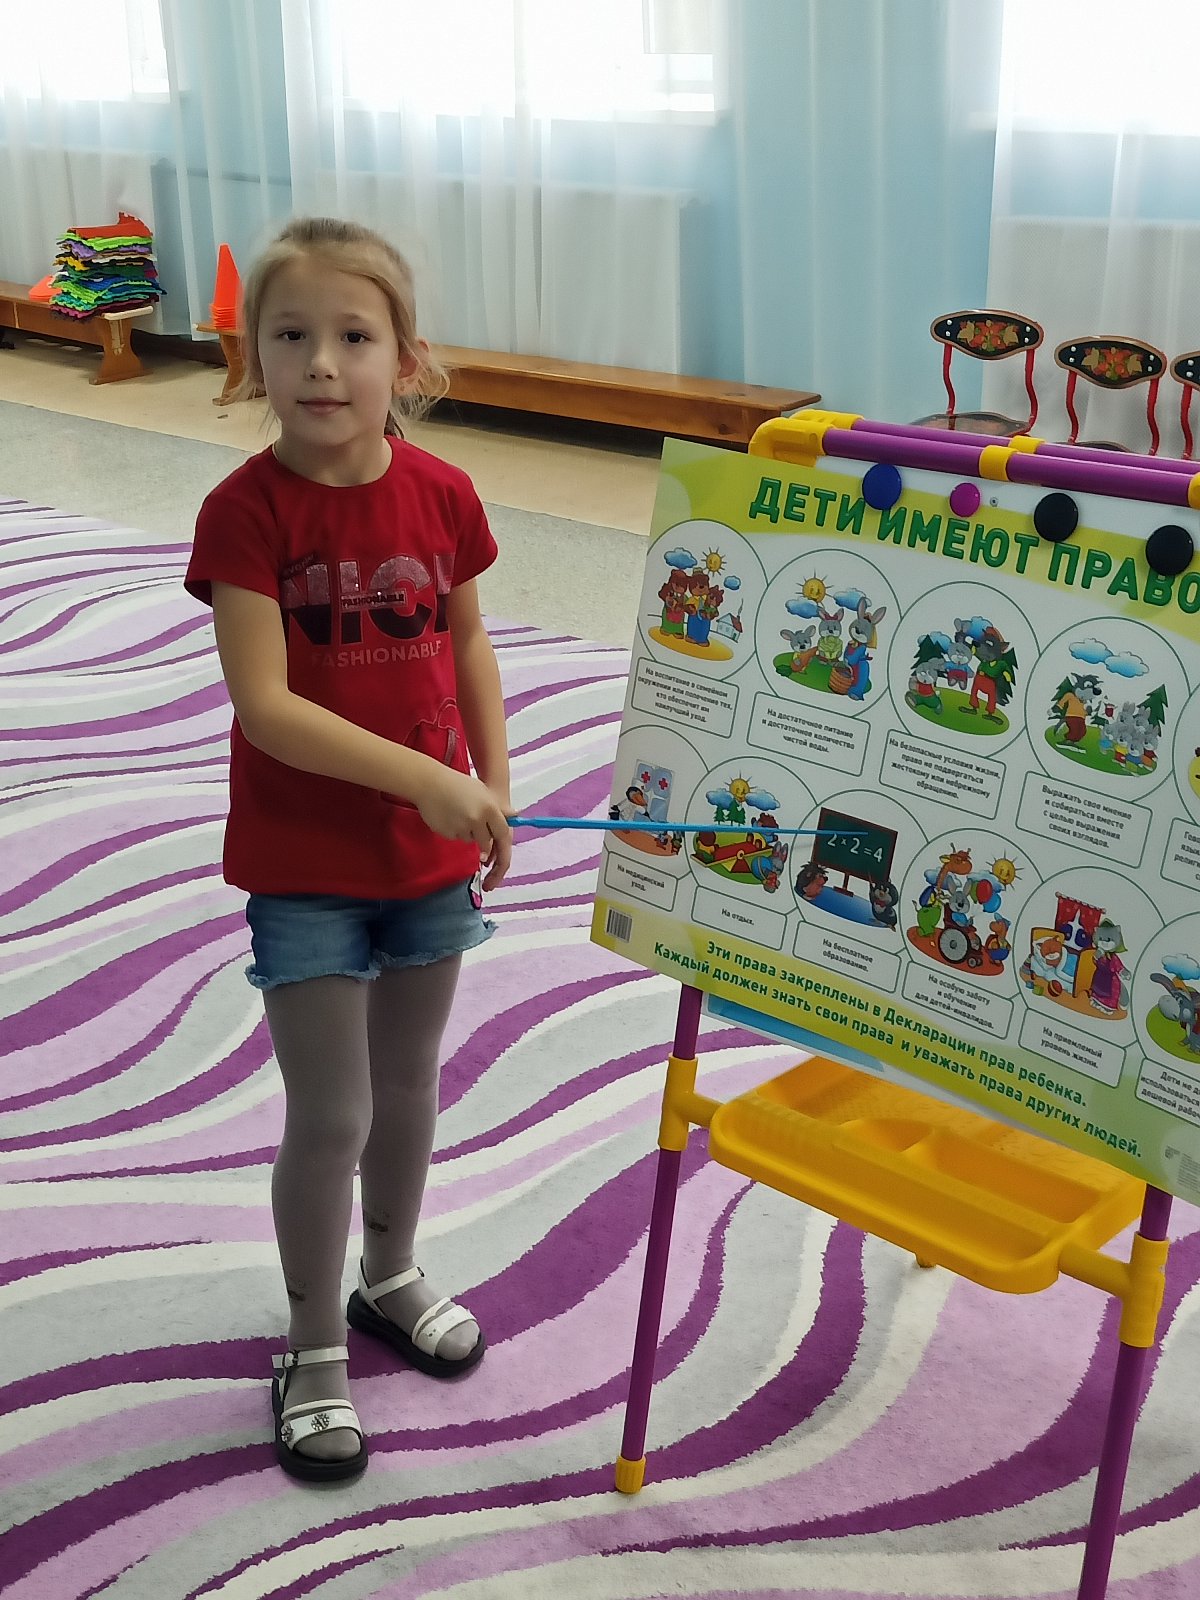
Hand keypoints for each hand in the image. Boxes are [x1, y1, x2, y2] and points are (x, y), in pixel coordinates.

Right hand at [417, 767, 511, 889]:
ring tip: (459, 814)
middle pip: (486, 842)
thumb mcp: (482, 791)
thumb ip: (498, 808)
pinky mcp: (448, 833)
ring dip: (468, 833)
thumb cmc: (457, 784)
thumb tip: (515, 815)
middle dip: (484, 843)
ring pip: (470, 840)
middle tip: (476, 833)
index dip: (500, 838)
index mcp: (489, 808)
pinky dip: (455, 831)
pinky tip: (449, 817)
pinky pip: (456, 838)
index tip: (498, 841)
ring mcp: (462, 827)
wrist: (429, 783)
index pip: (502, 832)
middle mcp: (477, 819)